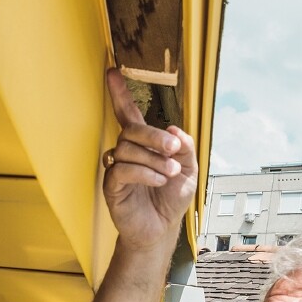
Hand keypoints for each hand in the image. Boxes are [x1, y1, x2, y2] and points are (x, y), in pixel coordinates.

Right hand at [102, 69, 197, 252]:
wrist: (162, 229)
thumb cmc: (171, 199)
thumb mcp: (189, 171)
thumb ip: (185, 148)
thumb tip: (174, 129)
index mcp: (144, 145)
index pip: (128, 114)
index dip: (120, 94)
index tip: (112, 73)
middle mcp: (127, 152)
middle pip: (131, 129)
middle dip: (154, 136)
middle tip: (173, 148)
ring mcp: (117, 168)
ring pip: (127, 148)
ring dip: (153, 158)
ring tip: (169, 173)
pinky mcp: (112, 186)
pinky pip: (122, 170)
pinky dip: (144, 172)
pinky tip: (157, 180)